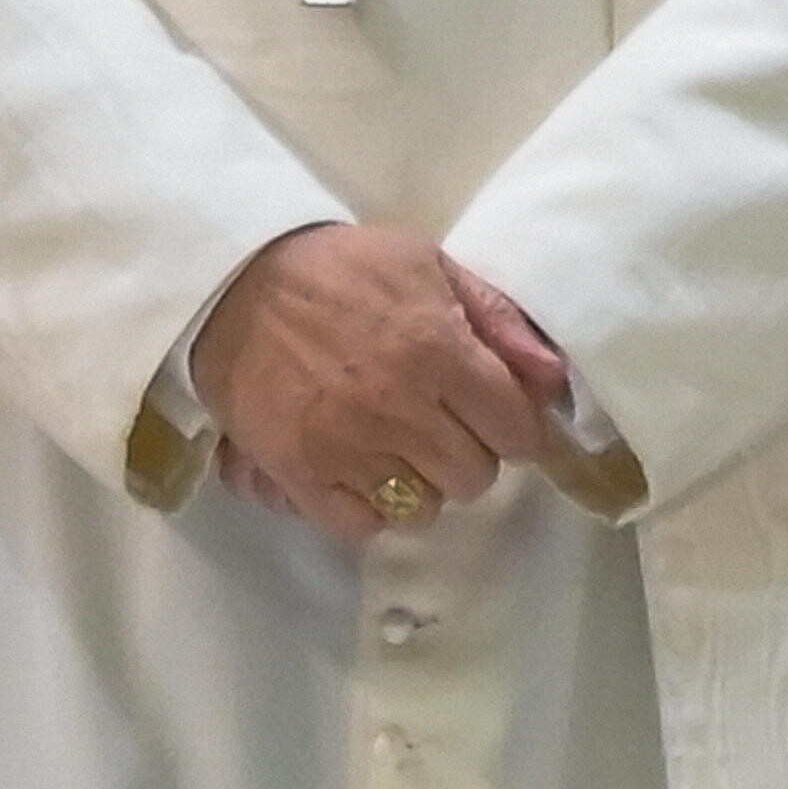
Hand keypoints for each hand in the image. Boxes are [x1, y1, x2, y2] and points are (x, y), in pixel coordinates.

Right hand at [194, 223, 549, 542]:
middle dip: (468, 451)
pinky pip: (362, 525)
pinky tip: (361, 471)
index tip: (496, 416)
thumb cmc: (339, 267)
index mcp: (437, 350)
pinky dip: (369, 507)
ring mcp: (347, 447)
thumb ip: (497, 318)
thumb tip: (554, 379)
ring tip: (396, 445)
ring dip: (420, 482)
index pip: (514, 429)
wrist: (233, 281)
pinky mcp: (300, 474)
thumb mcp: (427, 263)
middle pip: (474, 476)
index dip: (514, 425)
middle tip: (440, 422)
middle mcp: (399, 407)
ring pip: (424, 507)